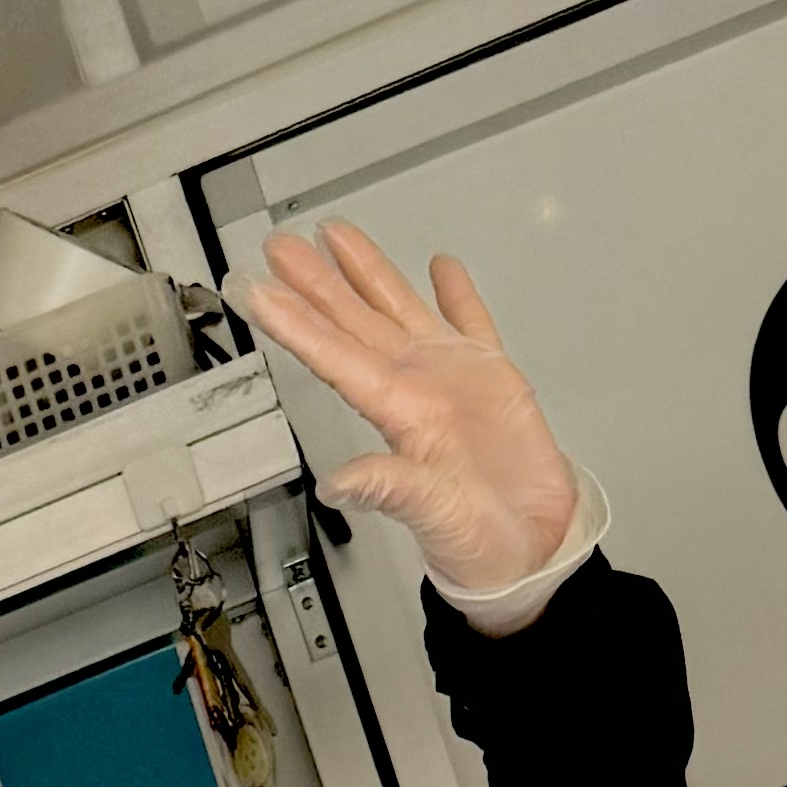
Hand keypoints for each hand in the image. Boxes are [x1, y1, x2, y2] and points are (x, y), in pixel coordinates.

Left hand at [247, 230, 584, 599]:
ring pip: (398, 310)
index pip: (332, 356)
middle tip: (280, 246)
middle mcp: (414, 387)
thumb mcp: (429, 515)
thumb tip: (337, 486)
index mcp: (397, 414)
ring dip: (367, 273)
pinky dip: (456, 295)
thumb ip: (386, 490)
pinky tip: (440, 267)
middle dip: (316, 282)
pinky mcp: (491, 377)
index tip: (257, 290)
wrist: (530, 549)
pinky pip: (469, 322)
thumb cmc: (477, 543)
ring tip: (336, 236)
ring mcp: (450, 378)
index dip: (294, 322)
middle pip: (353, 322)